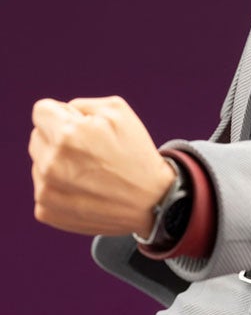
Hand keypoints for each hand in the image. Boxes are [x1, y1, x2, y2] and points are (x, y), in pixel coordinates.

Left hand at [29, 96, 174, 236]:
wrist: (149, 200)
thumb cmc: (134, 151)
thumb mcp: (117, 111)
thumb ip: (80, 104)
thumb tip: (58, 114)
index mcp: (67, 134)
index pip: (41, 110)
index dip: (62, 113)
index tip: (78, 125)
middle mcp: (51, 163)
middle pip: (37, 135)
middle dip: (58, 136)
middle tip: (88, 148)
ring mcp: (46, 190)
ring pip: (39, 161)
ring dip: (56, 161)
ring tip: (88, 170)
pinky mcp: (46, 210)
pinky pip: (42, 185)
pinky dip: (58, 185)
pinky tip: (83, 188)